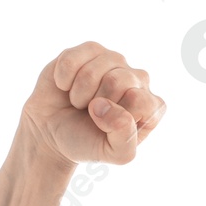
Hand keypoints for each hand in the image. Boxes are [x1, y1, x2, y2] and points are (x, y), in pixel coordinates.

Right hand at [19, 41, 165, 167]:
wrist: (54, 132)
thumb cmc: (89, 143)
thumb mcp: (115, 155)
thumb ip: (125, 140)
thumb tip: (106, 106)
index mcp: (151, 106)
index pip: (140, 101)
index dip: (116, 117)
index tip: (107, 127)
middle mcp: (138, 79)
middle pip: (117, 81)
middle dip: (96, 104)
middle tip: (91, 114)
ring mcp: (115, 61)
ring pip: (95, 69)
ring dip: (79, 92)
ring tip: (80, 102)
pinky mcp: (90, 50)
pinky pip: (73, 59)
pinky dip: (64, 78)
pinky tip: (66, 87)